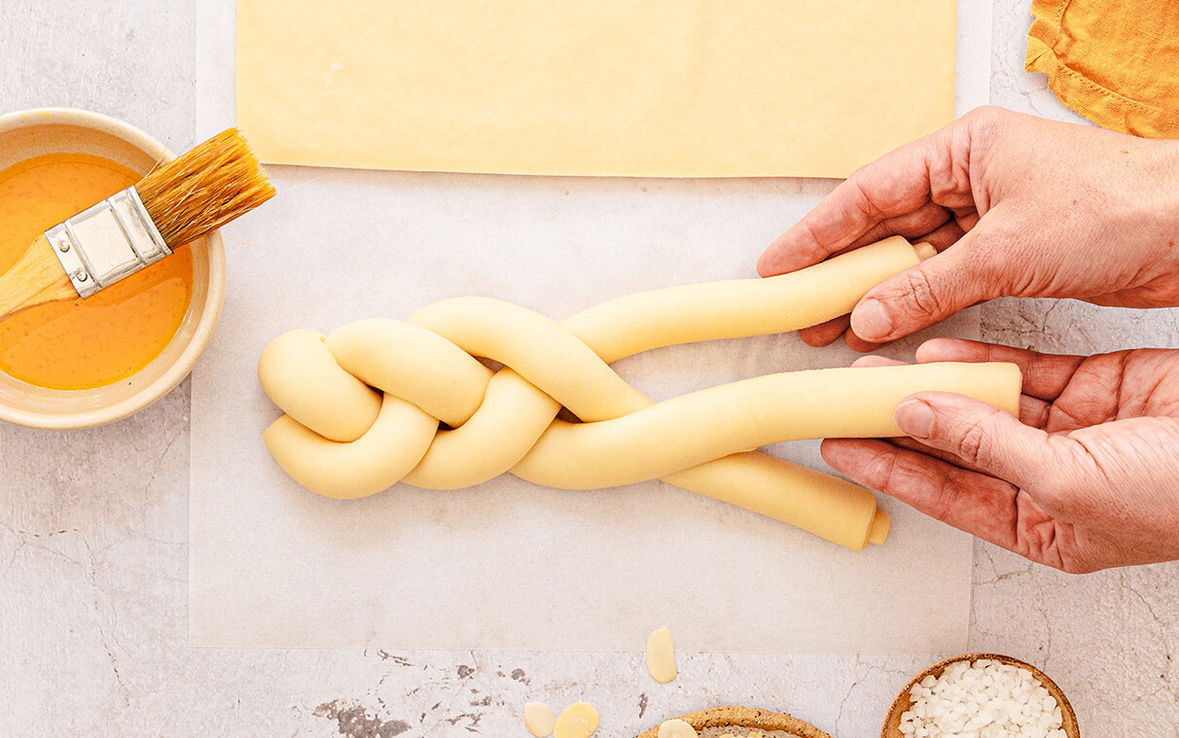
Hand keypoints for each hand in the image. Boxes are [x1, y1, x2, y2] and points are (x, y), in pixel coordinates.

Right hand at [758, 105, 1178, 350]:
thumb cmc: (1121, 207)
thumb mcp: (1008, 251)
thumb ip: (930, 287)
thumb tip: (870, 316)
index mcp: (966, 149)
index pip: (871, 192)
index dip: (819, 232)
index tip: (779, 265)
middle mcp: (973, 176)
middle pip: (886, 225)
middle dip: (841, 268)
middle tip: (796, 305)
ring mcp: (991, 213)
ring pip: (914, 256)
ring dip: (875, 293)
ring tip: (830, 327)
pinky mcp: (1010, 249)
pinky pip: (946, 277)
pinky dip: (917, 303)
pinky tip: (888, 326)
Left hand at [822, 338, 1178, 571]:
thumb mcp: (1068, 482)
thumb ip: (987, 445)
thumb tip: (915, 415)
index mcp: (1043, 527)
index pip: (946, 496)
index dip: (889, 469)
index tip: (838, 445)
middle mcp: (1048, 481)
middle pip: (955, 447)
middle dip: (900, 423)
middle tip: (843, 399)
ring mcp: (1069, 432)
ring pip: (982, 404)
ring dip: (933, 385)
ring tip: (876, 368)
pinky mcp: (1092, 388)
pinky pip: (1021, 372)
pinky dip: (982, 360)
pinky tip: (937, 350)